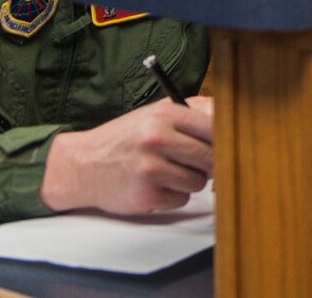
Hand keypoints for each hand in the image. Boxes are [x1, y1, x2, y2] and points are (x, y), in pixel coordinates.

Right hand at [39, 96, 212, 215]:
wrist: (81, 166)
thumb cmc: (125, 139)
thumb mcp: (153, 114)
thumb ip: (191, 112)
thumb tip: (230, 117)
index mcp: (164, 115)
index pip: (215, 127)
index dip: (224, 139)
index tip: (226, 145)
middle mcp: (157, 140)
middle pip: (211, 156)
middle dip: (209, 163)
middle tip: (198, 163)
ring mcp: (151, 169)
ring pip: (199, 181)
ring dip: (190, 181)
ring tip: (168, 172)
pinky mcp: (146, 195)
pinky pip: (181, 199)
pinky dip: (173, 196)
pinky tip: (155, 186)